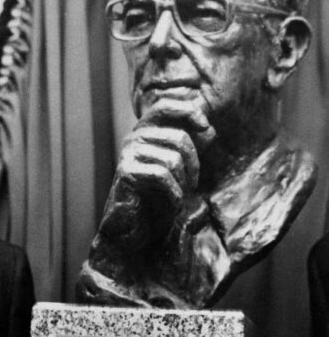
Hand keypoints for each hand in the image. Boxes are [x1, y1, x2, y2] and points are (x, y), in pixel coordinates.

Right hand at [97, 98, 215, 241]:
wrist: (135, 230)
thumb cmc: (158, 198)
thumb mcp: (180, 167)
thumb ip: (191, 145)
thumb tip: (208, 129)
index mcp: (146, 131)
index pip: (166, 105)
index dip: (190, 112)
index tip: (206, 129)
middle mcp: (134, 137)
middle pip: (180, 138)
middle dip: (194, 165)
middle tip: (190, 184)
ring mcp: (128, 154)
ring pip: (173, 159)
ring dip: (183, 184)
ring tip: (177, 196)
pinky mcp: (126, 173)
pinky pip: (162, 176)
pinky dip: (174, 195)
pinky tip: (170, 205)